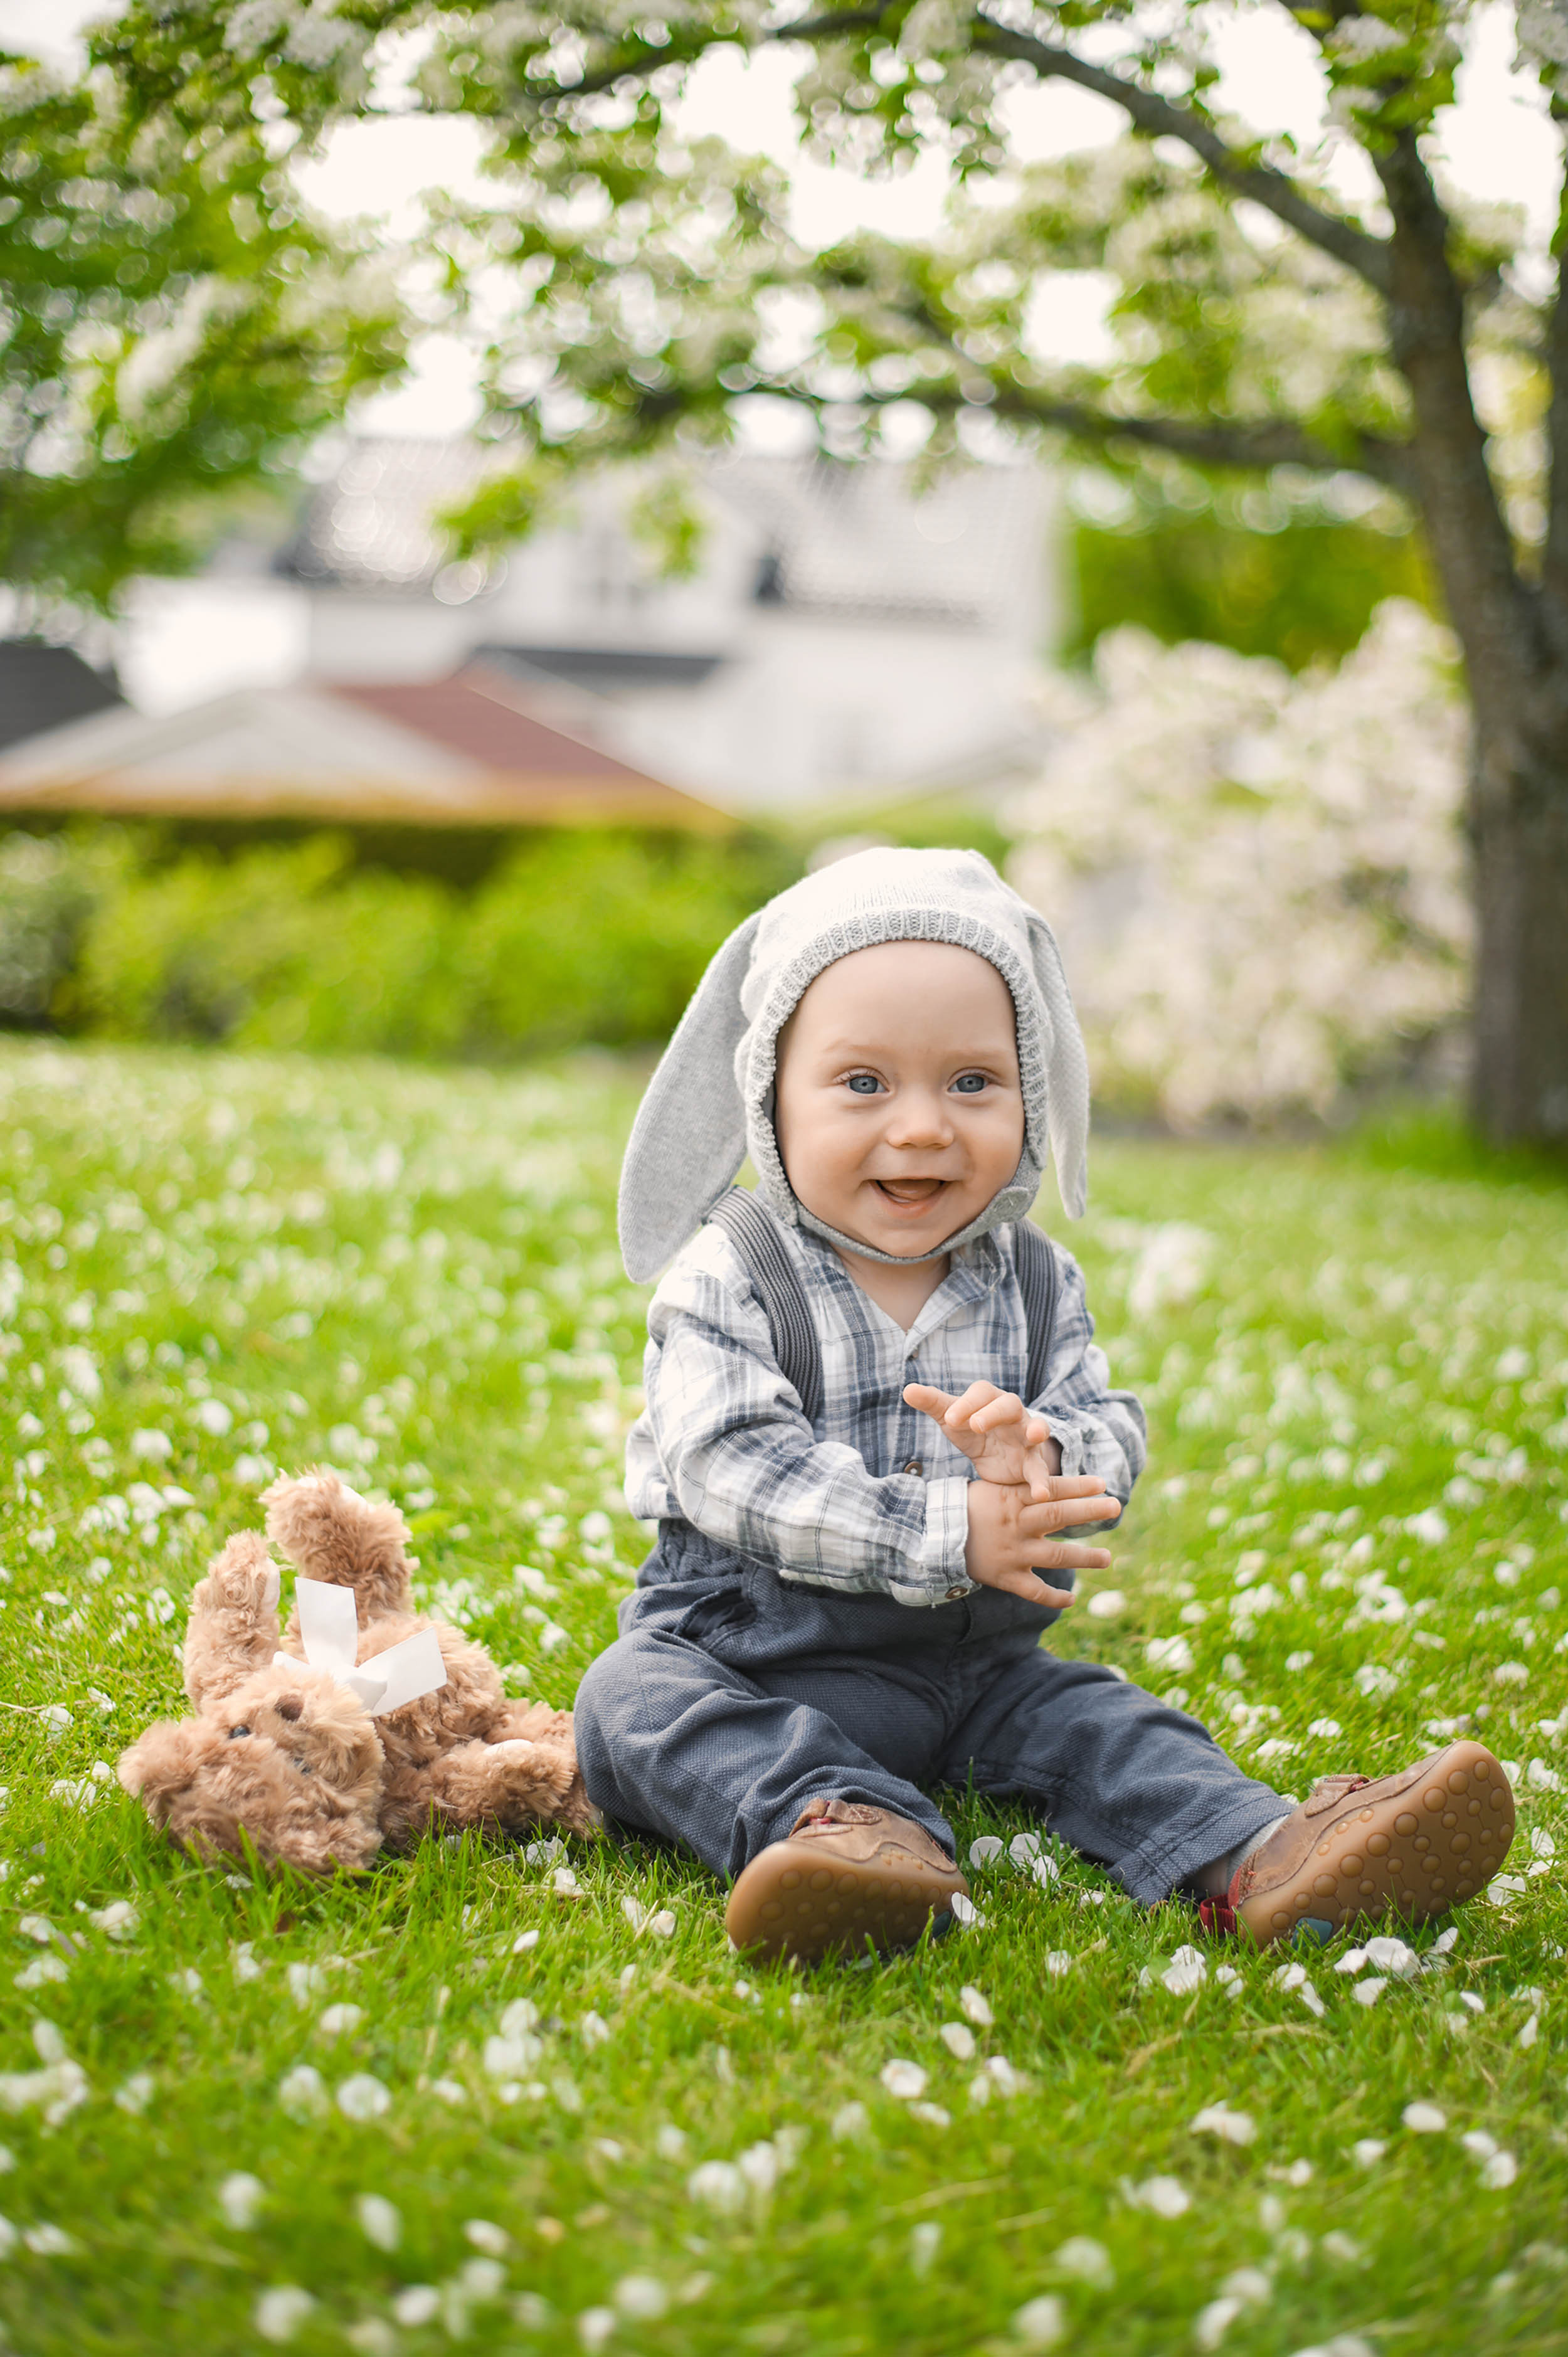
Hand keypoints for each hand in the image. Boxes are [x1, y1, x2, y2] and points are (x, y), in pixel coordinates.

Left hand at [904, 1380, 1058, 1499]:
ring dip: (1037, 1430)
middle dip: (994, 1413)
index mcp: (989, 1399)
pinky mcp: (1033, 1461)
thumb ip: (933, 1403)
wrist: (998, 1455)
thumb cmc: (971, 1428)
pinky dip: (1041, 1479)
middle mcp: (1012, 1413)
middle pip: (1008, 1404)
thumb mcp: (952, 1417)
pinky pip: (1039, 1468)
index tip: (949, 1419)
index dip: (967, 1403)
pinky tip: (1040, 1493)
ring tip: (1035, 1436)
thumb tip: (907, 1390)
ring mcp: (1026, 1435)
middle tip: (976, 1425)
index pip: (981, 1392)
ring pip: (1036, 1428)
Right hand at [962, 1474, 1120, 1607]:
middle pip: (1058, 1516)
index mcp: (1013, 1499)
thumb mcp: (994, 1489)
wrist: (936, 1535)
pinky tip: (1071, 1600)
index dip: (1078, 1486)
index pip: (1051, 1490)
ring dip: (1084, 1557)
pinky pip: (1034, 1591)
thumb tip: (1054, 1483)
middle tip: (1115, 1506)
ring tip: (1107, 1558)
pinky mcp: (1007, 1577)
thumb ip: (1024, 1488)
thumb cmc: (969, 1506)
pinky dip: (1054, 1598)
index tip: (1102, 1484)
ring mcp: (1013, 1553)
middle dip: (1089, 1512)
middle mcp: (1016, 1525)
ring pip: (1055, 1556)